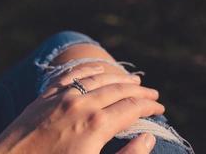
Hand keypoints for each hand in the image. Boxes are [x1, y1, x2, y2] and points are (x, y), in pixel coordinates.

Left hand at [0, 66, 163, 153]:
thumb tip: (147, 137)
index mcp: (96, 125)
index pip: (132, 108)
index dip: (149, 107)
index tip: (159, 108)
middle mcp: (80, 104)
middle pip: (118, 89)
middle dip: (139, 91)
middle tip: (152, 92)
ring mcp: (61, 96)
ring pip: (97, 78)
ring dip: (117, 77)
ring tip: (131, 79)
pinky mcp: (45, 96)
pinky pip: (71, 75)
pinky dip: (88, 69)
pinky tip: (97, 68)